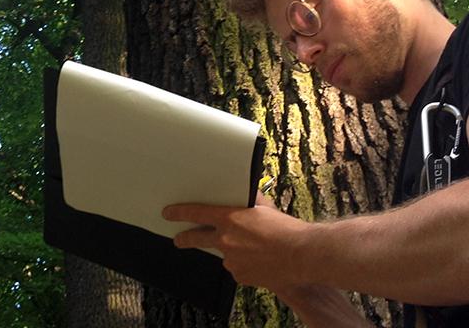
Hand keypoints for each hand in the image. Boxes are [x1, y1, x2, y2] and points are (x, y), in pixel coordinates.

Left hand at [163, 201, 311, 292]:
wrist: (300, 254)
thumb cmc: (286, 229)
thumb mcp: (264, 206)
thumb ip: (249, 200)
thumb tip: (245, 193)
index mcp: (229, 218)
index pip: (196, 213)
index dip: (179, 213)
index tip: (168, 213)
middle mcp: (225, 239)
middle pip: (196, 239)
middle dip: (185, 239)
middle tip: (178, 240)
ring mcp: (231, 260)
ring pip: (224, 255)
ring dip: (231, 252)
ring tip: (254, 248)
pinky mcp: (239, 275)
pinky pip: (237, 269)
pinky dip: (244, 265)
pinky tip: (259, 260)